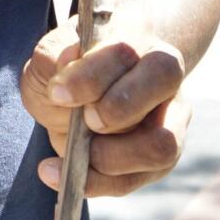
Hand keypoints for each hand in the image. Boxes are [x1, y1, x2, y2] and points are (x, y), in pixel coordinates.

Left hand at [20, 23, 194, 196]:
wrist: (81, 94)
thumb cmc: (66, 67)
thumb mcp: (49, 55)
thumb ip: (53, 56)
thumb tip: (67, 62)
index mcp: (136, 37)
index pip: (126, 51)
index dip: (90, 76)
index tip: (57, 92)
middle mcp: (163, 75)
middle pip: (162, 83)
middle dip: (115, 109)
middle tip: (83, 120)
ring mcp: (170, 119)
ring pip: (163, 145)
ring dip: (110, 156)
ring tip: (71, 152)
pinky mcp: (159, 160)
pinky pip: (135, 180)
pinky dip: (94, 183)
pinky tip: (55, 173)